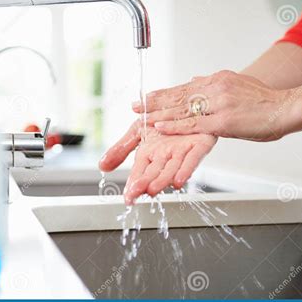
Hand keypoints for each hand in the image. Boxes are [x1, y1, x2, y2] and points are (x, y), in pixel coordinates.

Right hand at [99, 120, 216, 204]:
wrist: (186, 103)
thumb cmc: (163, 119)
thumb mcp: (137, 131)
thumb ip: (121, 149)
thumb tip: (102, 166)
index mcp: (150, 154)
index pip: (139, 172)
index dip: (133, 184)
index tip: (127, 197)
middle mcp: (165, 156)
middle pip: (154, 172)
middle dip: (145, 183)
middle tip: (136, 193)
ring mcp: (182, 152)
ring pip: (172, 169)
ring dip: (163, 180)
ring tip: (153, 189)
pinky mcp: (199, 145)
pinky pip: (193, 158)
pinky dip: (186, 168)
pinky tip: (180, 179)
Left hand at [132, 70, 294, 141]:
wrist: (286, 107)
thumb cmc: (266, 101)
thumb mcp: (239, 84)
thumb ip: (217, 86)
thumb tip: (196, 80)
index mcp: (219, 79)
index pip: (185, 86)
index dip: (165, 93)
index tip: (149, 96)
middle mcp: (215, 87)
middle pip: (178, 95)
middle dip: (155, 101)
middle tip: (136, 104)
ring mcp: (218, 104)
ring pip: (182, 109)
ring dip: (158, 113)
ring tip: (141, 116)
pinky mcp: (222, 121)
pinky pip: (193, 124)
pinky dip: (174, 126)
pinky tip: (159, 126)